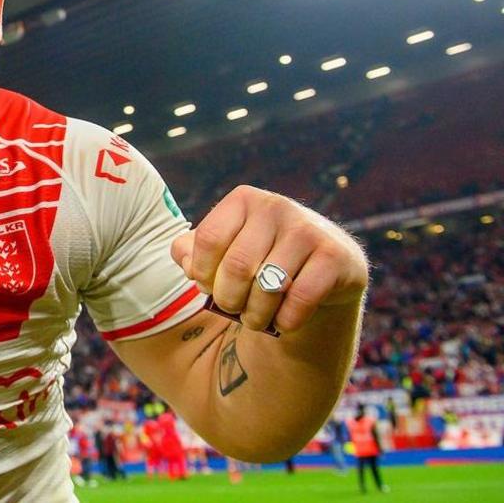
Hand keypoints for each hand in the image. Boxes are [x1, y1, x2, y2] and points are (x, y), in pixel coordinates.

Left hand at [170, 185, 367, 332]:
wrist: (323, 270)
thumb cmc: (260, 259)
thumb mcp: (223, 248)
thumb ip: (191, 251)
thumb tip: (186, 261)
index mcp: (243, 200)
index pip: (209, 239)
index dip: (203, 273)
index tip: (209, 287)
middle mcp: (276, 206)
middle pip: (237, 267)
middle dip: (229, 300)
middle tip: (233, 309)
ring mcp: (308, 229)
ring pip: (268, 286)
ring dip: (256, 315)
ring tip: (255, 319)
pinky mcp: (335, 256)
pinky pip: (300, 299)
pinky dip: (286, 320)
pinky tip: (284, 320)